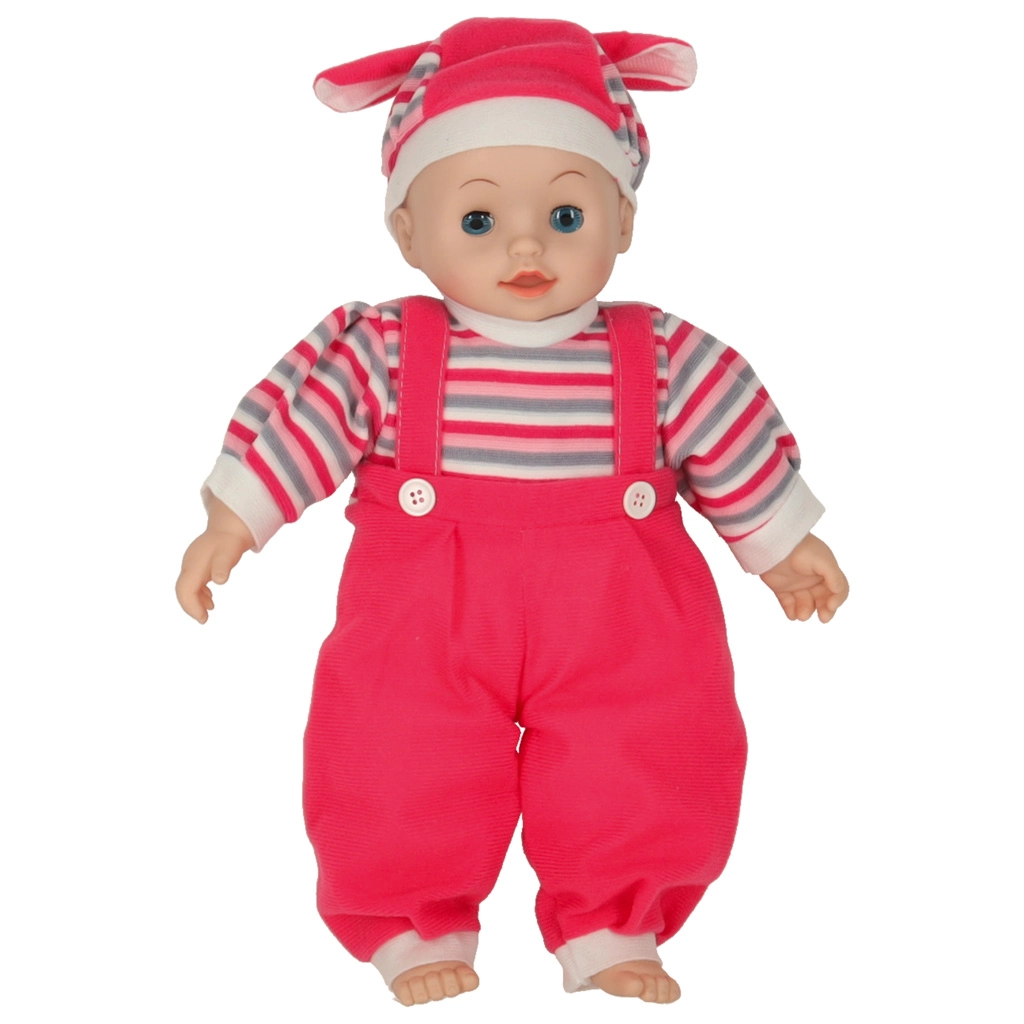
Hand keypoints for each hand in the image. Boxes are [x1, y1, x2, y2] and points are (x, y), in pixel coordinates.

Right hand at [175, 497, 254, 622]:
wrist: (230, 526)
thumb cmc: (230, 541)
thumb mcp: (229, 553)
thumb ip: (222, 566)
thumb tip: (220, 580)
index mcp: (194, 565)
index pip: (185, 590)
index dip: (191, 607)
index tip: (203, 619)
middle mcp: (189, 565)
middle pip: (182, 590)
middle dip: (190, 607)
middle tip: (204, 619)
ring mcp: (191, 564)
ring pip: (186, 587)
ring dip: (195, 601)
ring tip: (209, 610)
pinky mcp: (197, 565)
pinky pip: (193, 583)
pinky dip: (199, 594)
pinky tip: (210, 601)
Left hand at [759, 533, 848, 622]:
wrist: (774, 544)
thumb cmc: (802, 548)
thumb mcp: (823, 561)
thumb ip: (834, 576)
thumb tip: (838, 592)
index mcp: (826, 572)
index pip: (838, 589)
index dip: (837, 599)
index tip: (831, 605)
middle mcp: (813, 580)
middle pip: (823, 600)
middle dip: (825, 610)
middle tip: (823, 618)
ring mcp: (797, 585)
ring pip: (805, 604)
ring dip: (806, 611)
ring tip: (801, 615)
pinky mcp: (781, 588)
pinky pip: (788, 603)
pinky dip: (790, 611)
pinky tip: (791, 614)